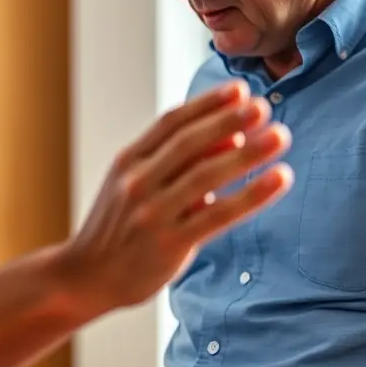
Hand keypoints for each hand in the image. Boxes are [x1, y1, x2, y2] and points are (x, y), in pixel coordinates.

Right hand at [62, 80, 291, 314]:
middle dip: (230, 120)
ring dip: (248, 153)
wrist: (85, 277)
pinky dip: (252, 194)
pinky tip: (278, 179)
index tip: (239, 89)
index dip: (208, 103)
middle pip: (190, 142)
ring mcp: (152, 213)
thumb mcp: (133, 186)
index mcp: (128, 161)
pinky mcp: (169, 243)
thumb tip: (231, 136)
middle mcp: (137, 182)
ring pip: (207, 175)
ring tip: (280, 136)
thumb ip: (176, 164)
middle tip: (264, 106)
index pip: (171, 122)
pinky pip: (218, 214)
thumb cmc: (117, 229)